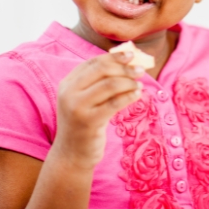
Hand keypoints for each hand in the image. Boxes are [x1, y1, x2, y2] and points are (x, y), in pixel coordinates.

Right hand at [52, 50, 144, 169]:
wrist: (72, 154)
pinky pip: (114, 103)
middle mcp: (69, 93)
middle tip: (141, 70)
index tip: (132, 55)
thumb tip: (128, 59)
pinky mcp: (89, 121)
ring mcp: (77, 107)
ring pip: (110, 85)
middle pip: (102, 70)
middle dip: (124, 67)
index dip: (114, 57)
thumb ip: (99, 81)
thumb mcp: (86, 99)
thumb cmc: (84, 122)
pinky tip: (138, 95)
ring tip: (140, 85)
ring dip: (129, 82)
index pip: (93, 62)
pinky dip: (129, 96)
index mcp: (67, 83)